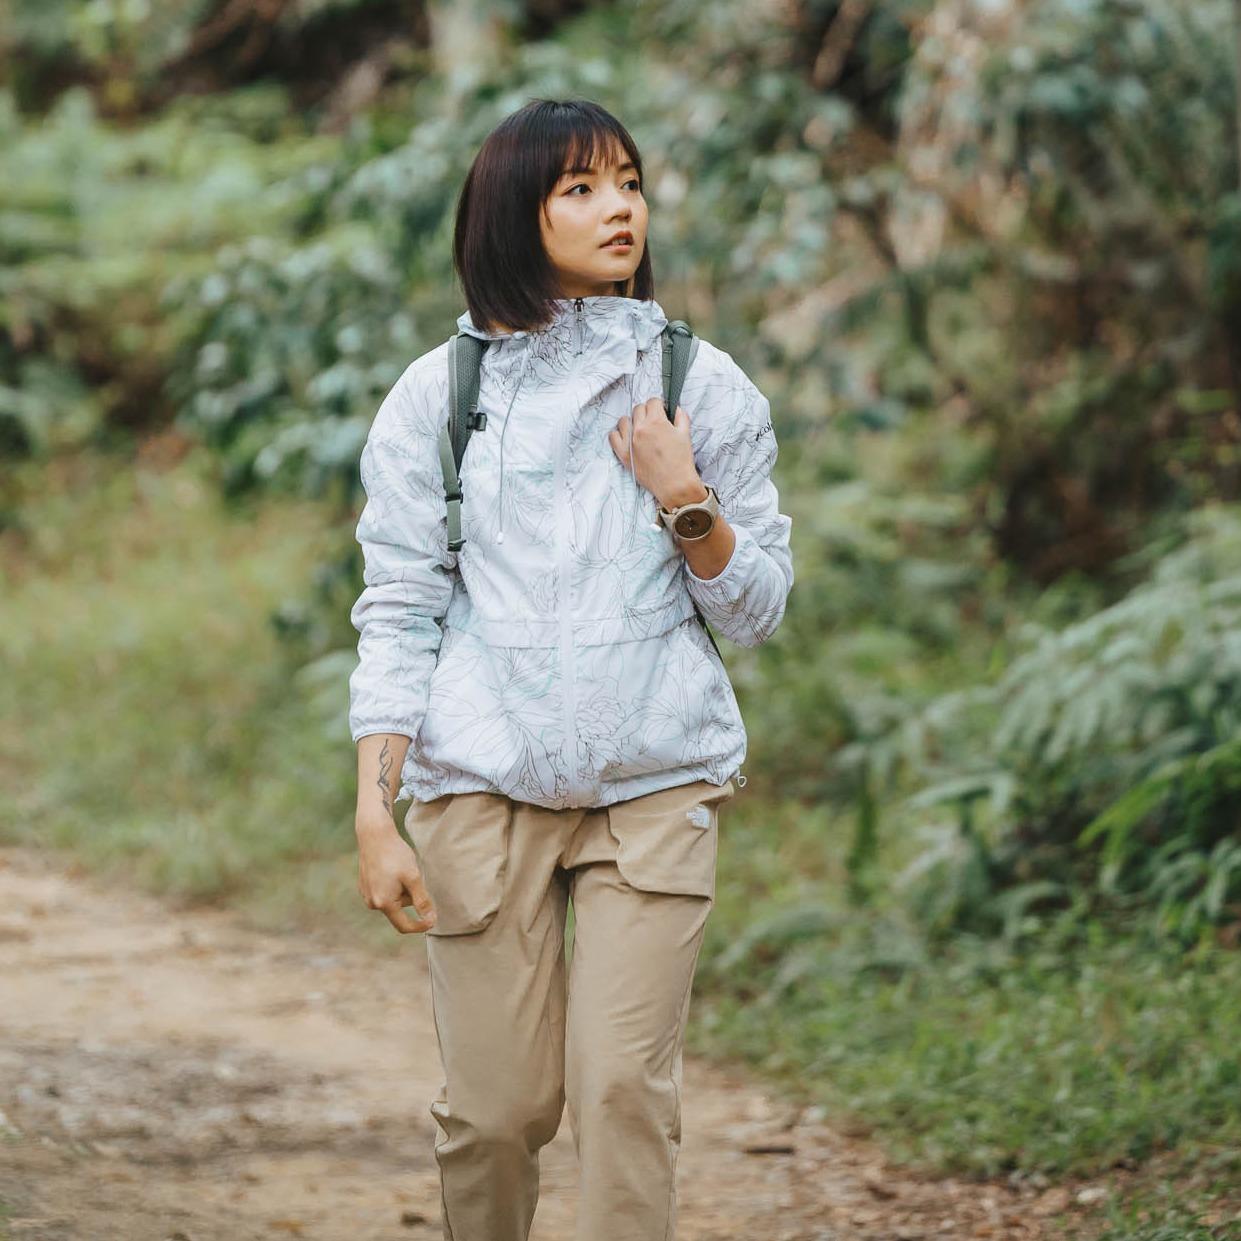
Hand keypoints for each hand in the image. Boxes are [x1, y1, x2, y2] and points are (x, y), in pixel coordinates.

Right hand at [356, 817, 436, 934]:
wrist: (374, 835)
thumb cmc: (395, 855)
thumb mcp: (413, 877)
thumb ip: (422, 900)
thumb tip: (431, 921)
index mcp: (384, 903)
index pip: (404, 926)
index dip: (420, 926)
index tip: (434, 920)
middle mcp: (372, 902)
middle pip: (399, 909)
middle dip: (410, 897)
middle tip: (413, 875)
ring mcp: (366, 894)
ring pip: (392, 900)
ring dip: (401, 890)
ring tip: (400, 869)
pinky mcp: (364, 886)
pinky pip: (383, 892)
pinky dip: (392, 885)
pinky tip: (391, 868)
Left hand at [608, 399, 704, 508]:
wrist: (674, 484)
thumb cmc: (681, 461)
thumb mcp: (685, 434)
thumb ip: (681, 417)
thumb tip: (675, 409)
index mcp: (656, 422)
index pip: (652, 402)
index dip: (659, 405)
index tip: (661, 411)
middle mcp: (640, 429)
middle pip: (638, 409)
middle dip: (647, 412)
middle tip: (653, 422)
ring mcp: (629, 442)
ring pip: (624, 420)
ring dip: (632, 421)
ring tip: (640, 429)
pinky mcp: (623, 454)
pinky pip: (613, 437)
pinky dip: (619, 434)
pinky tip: (628, 438)